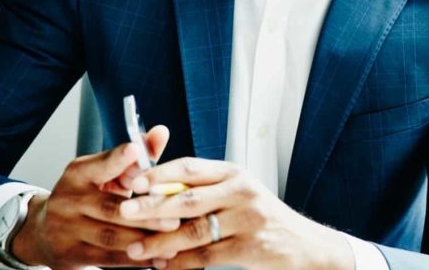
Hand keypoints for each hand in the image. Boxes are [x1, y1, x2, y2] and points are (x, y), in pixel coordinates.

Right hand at [12, 125, 180, 268]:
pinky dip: (135, 259)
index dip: (118, 158)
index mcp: (78, 174)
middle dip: (145, 214)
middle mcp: (68, 200)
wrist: (43, 231)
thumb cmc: (87, 197)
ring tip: (173, 239)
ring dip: (144, 240)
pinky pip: (107, 258)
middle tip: (174, 218)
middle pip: (110, 207)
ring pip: (110, 236)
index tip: (135, 151)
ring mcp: (66, 230)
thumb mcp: (106, 173)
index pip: (100, 165)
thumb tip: (161, 132)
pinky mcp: (70, 255)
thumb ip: (135, 157)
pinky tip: (158, 258)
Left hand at [118, 158, 354, 269]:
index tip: (133, 182)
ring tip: (135, 248)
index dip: (160, 173)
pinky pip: (207, 256)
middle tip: (125, 211)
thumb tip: (154, 193)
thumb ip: (203, 191)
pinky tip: (163, 266)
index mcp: (233, 173)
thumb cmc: (262, 219)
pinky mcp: (250, 247)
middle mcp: (241, 191)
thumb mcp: (237, 194)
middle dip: (153, 206)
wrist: (304, 245)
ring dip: (160, 242)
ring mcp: (247, 219)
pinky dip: (181, 263)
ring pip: (193, 231)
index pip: (190, 168)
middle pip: (188, 198)